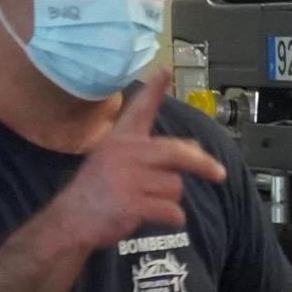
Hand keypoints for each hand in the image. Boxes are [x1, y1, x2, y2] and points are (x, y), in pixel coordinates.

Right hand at [39, 70, 226, 249]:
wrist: (71, 220)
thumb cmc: (99, 189)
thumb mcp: (115, 160)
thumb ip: (149, 151)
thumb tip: (194, 148)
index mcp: (120, 140)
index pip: (139, 110)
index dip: (154, 90)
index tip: (166, 70)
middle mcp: (124, 154)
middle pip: (178, 152)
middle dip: (203, 164)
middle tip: (219, 174)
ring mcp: (126, 178)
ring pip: (176, 186)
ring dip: (169, 198)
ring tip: (146, 201)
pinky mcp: (131, 204)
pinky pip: (172, 210)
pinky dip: (171, 218)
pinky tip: (151, 216)